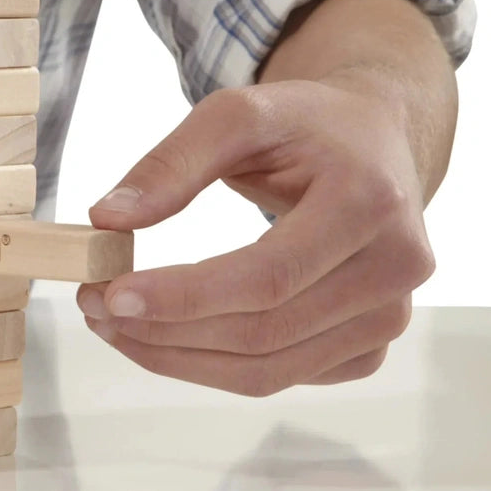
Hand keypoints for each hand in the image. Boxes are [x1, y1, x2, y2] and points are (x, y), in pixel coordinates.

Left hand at [78, 78, 435, 395]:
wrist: (375, 140)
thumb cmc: (305, 123)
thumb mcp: (237, 114)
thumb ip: (171, 164)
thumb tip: (106, 220)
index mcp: (368, 201)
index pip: (267, 275)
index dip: (183, 297)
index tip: (110, 295)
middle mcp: (395, 267)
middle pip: (263, 332)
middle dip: (165, 330)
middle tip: (95, 307)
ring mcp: (391, 314)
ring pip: (268, 371)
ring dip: (178, 359)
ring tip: (115, 326)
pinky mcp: (371, 344)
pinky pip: (282, 376)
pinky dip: (213, 367)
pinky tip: (167, 337)